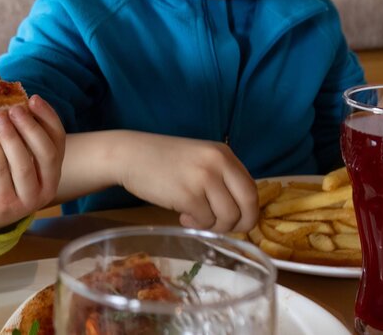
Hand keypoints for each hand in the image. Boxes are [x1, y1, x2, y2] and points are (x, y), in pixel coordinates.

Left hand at [0, 95, 65, 230]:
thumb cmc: (4, 177)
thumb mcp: (20, 157)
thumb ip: (24, 136)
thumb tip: (19, 103)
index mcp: (55, 172)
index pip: (59, 141)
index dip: (48, 118)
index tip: (34, 99)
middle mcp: (47, 188)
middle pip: (46, 154)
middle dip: (31, 127)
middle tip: (14, 109)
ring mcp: (27, 200)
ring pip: (23, 164)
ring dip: (10, 137)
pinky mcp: (4, 204)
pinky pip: (0, 173)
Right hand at [119, 134, 257, 232]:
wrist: (130, 155)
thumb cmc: (163, 161)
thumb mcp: (199, 160)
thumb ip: (221, 178)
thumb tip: (239, 212)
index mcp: (224, 154)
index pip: (252, 189)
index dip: (248, 210)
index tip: (237, 220)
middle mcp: (218, 163)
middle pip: (247, 205)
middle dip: (239, 224)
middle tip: (222, 227)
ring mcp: (204, 179)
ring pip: (227, 217)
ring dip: (213, 225)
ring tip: (195, 217)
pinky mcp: (188, 195)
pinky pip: (205, 221)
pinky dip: (196, 224)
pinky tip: (182, 216)